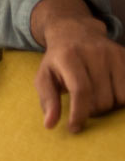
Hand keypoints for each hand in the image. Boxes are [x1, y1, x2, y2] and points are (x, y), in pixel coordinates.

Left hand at [31, 0, 124, 131]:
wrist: (75, 32)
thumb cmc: (57, 61)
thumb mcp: (44, 77)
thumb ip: (47, 100)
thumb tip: (50, 124)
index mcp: (69, 57)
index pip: (80, 90)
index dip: (79, 113)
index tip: (74, 128)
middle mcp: (94, 53)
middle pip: (101, 98)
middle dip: (92, 111)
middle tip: (84, 107)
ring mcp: (113, 54)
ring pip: (119, 97)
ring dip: (109, 106)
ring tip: (96, 98)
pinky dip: (121, 98)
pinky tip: (110, 93)